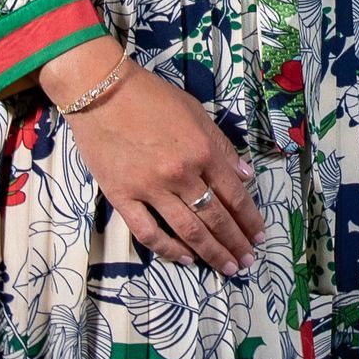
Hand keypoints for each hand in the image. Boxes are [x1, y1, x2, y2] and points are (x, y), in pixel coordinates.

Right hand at [43, 44, 263, 276]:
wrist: (99, 91)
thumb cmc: (150, 96)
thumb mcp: (195, 112)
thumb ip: (220, 146)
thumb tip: (245, 175)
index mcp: (202, 150)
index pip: (234, 193)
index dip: (249, 218)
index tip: (259, 236)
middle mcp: (181, 174)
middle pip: (215, 217)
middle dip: (235, 242)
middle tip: (247, 261)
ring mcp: (151, 188)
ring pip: (188, 230)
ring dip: (211, 252)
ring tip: (226, 268)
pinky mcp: (122, 197)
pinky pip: (149, 232)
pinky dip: (168, 249)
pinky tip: (185, 259)